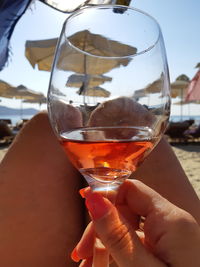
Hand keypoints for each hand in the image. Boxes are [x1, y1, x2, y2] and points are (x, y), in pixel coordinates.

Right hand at [72, 180, 199, 266]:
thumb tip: (93, 196)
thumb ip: (117, 233)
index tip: (85, 211)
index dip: (106, 196)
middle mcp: (171, 222)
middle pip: (126, 208)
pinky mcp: (165, 249)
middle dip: (102, 226)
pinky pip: (136, 242)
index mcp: (170, 219)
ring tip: (87, 265)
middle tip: (81, 254)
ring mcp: (169, 237)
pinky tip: (102, 265)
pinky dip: (118, 251)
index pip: (131, 189)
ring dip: (105, 242)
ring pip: (128, 226)